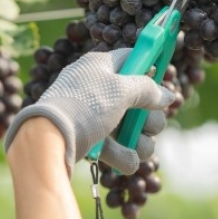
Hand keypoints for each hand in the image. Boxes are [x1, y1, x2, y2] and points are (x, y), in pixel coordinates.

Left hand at [4, 48, 174, 175]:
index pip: (131, 58)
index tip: (163, 78)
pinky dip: (122, 154)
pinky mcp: (90, 137)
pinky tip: (124, 160)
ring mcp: (94, 113)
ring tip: (137, 146)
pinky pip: (116, 146)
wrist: (49, 138)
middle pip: (138, 99)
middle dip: (149, 117)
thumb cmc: (85, 105)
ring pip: (131, 126)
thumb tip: (168, 95)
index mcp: (100, 66)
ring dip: (139, 139)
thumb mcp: (120, 90)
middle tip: (147, 125)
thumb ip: (147, 89)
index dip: (149, 67)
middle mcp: (98, 87)